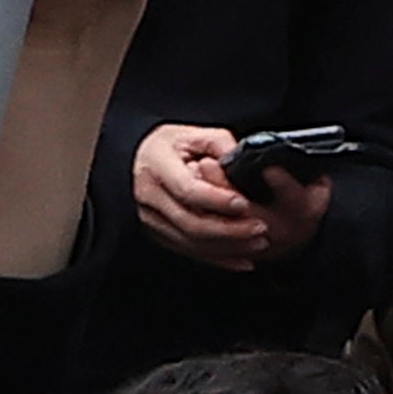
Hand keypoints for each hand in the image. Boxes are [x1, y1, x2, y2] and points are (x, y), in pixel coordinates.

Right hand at [124, 125, 315, 268]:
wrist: (133, 160)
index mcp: (157, 166)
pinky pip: (188, 252)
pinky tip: (241, 260)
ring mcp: (150, 218)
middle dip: (230, 230)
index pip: (186, 189)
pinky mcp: (156, 233)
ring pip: (191, 242)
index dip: (217, 200)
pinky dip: (217, 259)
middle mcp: (149, 196)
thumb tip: (242, 161)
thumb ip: (219, 143)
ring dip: (228, 247)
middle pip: (190, 222)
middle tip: (260, 227)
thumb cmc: (163, 146)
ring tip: (258, 242)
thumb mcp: (190, 133)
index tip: (243, 203)